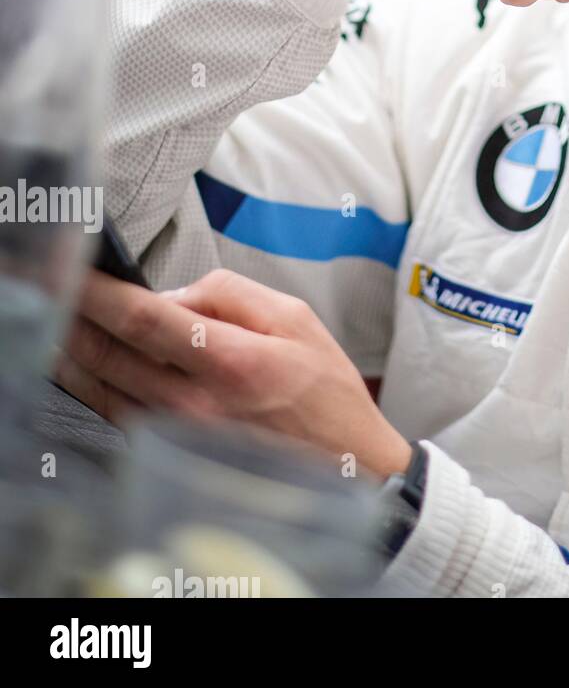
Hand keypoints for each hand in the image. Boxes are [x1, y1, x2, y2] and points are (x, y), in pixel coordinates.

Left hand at [56, 269, 411, 478]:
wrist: (342, 464)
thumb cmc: (325, 391)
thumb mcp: (296, 318)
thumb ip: (232, 294)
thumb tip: (175, 293)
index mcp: (233, 362)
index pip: (147, 320)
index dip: (103, 293)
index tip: (81, 270)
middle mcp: (196, 404)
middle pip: (109, 356)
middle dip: (76, 317)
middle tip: (60, 286)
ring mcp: (178, 435)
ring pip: (102, 389)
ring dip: (75, 352)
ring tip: (67, 321)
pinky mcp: (172, 453)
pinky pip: (116, 415)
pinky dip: (93, 385)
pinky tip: (88, 364)